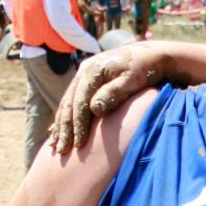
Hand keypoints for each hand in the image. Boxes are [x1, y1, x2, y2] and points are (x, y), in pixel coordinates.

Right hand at [49, 42, 167, 153]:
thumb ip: (113, 94)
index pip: (80, 102)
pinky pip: (71, 101)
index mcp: (93, 71)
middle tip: (62, 150)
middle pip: (69, 103)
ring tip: (55, 145)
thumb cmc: (144, 70)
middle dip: (64, 128)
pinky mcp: (87, 80)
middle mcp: (84, 71)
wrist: (150, 56)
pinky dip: (64, 117)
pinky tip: (56, 130)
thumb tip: (93, 109)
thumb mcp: (132, 81)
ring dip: (60, 125)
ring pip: (67, 103)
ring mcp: (83, 74)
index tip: (78, 143)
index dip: (78, 124)